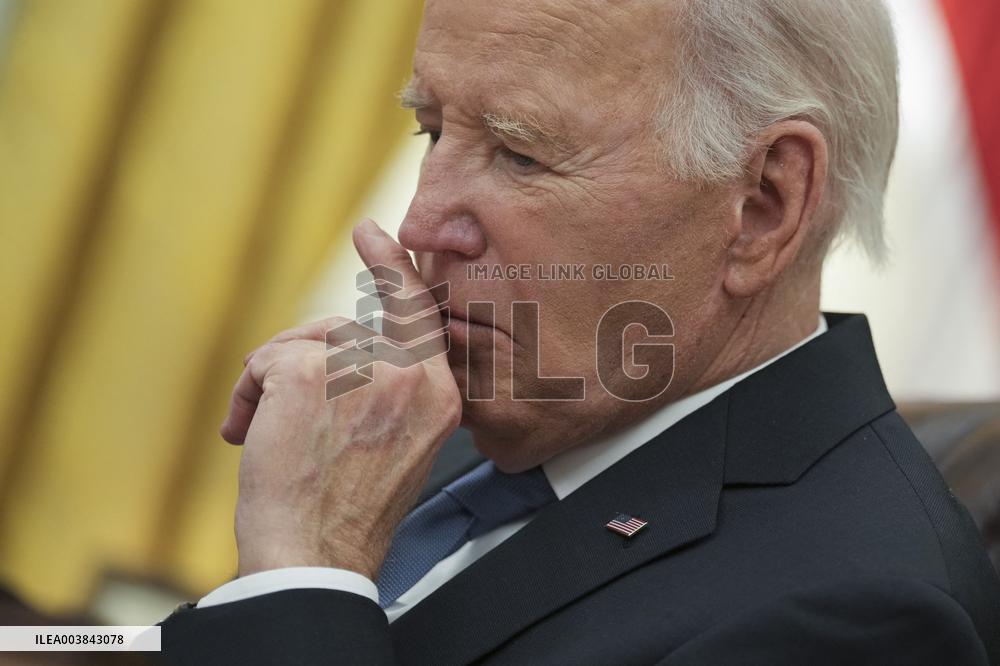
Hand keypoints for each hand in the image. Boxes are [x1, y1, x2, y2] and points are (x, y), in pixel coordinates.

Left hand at [223, 218, 460, 578]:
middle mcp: (410, 376)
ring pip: (305, 345)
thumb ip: (392, 392)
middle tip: (274, 408)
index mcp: (440, 397)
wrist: (316, 557)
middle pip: (347, 331)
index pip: (421, 316)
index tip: (372, 232)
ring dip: (272, 385)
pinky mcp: (311, 372)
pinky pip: (269, 358)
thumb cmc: (347, 514)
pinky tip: (249, 433)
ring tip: (261, 435)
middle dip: (305, 361)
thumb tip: (346, 345)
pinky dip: (248, 394)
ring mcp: (364, 370)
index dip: (394, 271)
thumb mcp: (400, 447)